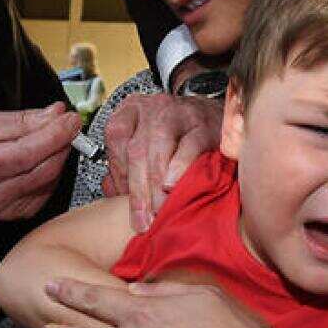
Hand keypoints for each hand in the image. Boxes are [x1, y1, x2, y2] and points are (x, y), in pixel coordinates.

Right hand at [0, 102, 78, 244]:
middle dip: (61, 144)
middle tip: (67, 126)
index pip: (27, 152)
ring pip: (48, 181)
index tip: (70, 120)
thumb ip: (21, 120)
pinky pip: (45, 192)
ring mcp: (3, 210)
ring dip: (57, 158)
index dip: (55, 135)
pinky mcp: (15, 215)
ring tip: (50, 141)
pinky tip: (40, 162)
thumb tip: (54, 114)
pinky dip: (50, 174)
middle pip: (43, 170)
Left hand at [102, 94, 222, 231]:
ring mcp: (180, 113)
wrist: (216, 118)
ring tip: (157, 210)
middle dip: (137, 190)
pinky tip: (173, 185)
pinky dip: (179, 167)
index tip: (121, 203)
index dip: (119, 173)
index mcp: (132, 110)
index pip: (117, 138)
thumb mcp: (146, 143)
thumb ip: (126, 166)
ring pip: (159, 147)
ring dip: (155, 184)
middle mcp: (153, 108)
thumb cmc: (177, 136)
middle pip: (137, 149)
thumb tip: (111, 192)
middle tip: (141, 220)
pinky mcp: (205, 125)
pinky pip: (190, 146)